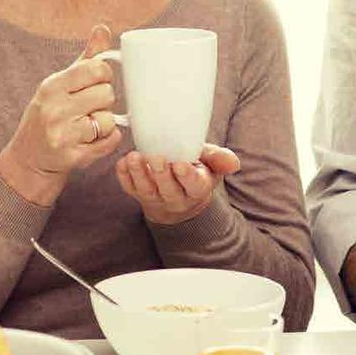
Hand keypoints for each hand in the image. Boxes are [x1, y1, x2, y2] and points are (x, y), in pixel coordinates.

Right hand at [0, 24, 121, 201]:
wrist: (29, 160)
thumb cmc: (49, 115)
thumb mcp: (60, 84)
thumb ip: (86, 59)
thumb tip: (103, 28)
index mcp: (52, 86)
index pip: (96, 69)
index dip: (104, 75)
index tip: (98, 82)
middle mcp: (54, 110)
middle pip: (107, 94)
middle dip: (103, 101)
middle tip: (89, 108)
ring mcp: (63, 135)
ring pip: (109, 119)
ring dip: (104, 123)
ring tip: (86, 126)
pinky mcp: (74, 157)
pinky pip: (111, 141)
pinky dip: (108, 140)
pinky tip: (91, 140)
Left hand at [115, 143, 240, 224]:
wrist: (177, 195)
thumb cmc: (196, 172)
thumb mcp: (211, 165)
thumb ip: (220, 160)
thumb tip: (233, 163)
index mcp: (197, 189)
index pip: (193, 186)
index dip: (186, 176)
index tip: (180, 164)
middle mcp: (175, 197)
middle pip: (167, 189)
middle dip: (161, 173)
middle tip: (156, 157)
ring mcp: (154, 198)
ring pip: (145, 189)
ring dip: (138, 173)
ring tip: (134, 157)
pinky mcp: (137, 194)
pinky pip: (129, 188)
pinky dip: (123, 176)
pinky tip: (122, 162)